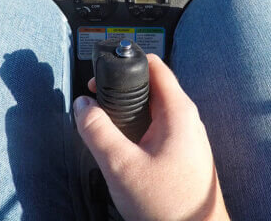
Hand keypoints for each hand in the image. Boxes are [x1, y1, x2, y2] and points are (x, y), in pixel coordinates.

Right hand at [74, 54, 228, 220]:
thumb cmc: (168, 207)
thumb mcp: (121, 166)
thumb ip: (97, 131)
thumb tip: (81, 106)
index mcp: (178, 111)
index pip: (153, 65)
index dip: (124, 63)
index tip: (101, 75)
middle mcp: (187, 119)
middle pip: (151, 86)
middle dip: (121, 92)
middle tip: (97, 106)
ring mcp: (188, 137)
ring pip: (153, 111)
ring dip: (128, 115)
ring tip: (107, 131)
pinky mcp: (184, 154)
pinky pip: (158, 130)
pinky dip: (138, 132)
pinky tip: (124, 152)